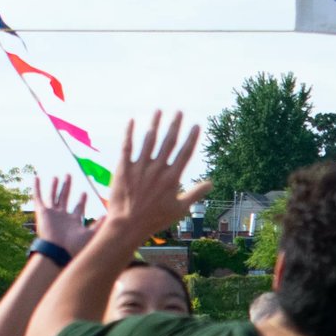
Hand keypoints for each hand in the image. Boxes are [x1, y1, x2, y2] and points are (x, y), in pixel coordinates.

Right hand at [33, 175, 93, 257]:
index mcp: (74, 221)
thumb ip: (99, 225)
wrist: (58, 252)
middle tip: (69, 176)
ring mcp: (52, 214)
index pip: (78, 207)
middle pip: (65, 198)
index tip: (85, 192)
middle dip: (67, 187)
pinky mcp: (42, 212)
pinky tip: (37, 178)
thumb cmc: (75, 247)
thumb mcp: (91, 234)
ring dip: (55, 186)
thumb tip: (108, 215)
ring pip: (53, 196)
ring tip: (57, 177)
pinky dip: (37, 187)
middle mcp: (63, 217)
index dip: (81, 200)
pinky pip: (39, 197)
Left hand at [107, 112, 209, 240]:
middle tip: (179, 111)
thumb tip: (211, 184)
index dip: (191, 138)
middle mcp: (157, 169)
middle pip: (168, 142)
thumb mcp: (180, 209)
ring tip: (159, 111)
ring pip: (148, 140)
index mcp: (172, 178)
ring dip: (154, 124)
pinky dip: (129, 133)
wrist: (128, 225)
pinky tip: (131, 121)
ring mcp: (140, 167)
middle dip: (175, 125)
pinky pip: (127, 146)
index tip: (196, 125)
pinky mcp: (124, 168)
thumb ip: (195, 194)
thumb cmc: (155, 219)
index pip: (185, 153)